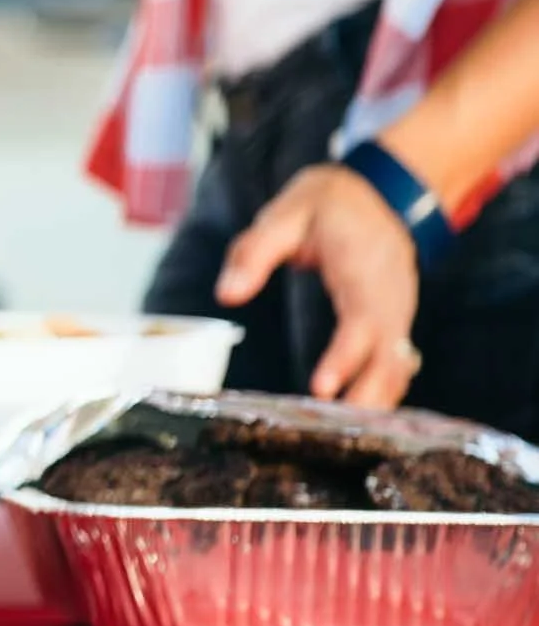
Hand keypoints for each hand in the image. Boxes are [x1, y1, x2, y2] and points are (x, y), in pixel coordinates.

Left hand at [218, 164, 422, 408]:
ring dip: (378, 397)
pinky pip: (395, 358)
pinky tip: (362, 417)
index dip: (345, 356)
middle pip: (387, 352)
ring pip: (397, 361)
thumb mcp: (284, 213)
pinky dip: (382, 387)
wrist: (378, 191)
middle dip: (368, 392)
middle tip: (339, 430)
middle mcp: (389, 292)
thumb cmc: (325, 203)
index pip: (361, 319)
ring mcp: (399, 307)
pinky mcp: (396, 318)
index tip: (322, 387)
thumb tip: (226, 294)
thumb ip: (255, 252)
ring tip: (349, 435)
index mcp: (362, 265)